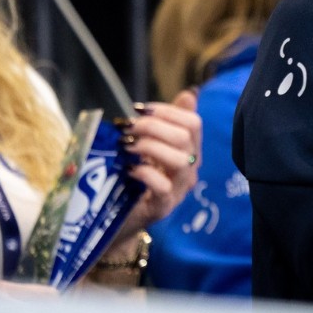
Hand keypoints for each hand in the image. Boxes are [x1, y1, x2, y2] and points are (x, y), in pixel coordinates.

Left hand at [109, 89, 201, 246]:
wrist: (119, 219)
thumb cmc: (134, 178)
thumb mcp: (150, 145)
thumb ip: (167, 122)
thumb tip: (190, 93)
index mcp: (189, 150)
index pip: (193, 122)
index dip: (167, 110)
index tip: (139, 109)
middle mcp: (190, 169)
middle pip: (185, 138)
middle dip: (153, 127)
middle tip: (127, 129)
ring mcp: (179, 190)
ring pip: (180, 160)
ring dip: (150, 147)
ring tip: (128, 147)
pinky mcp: (164, 207)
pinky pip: (164, 186)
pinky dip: (145, 173)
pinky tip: (129, 169)